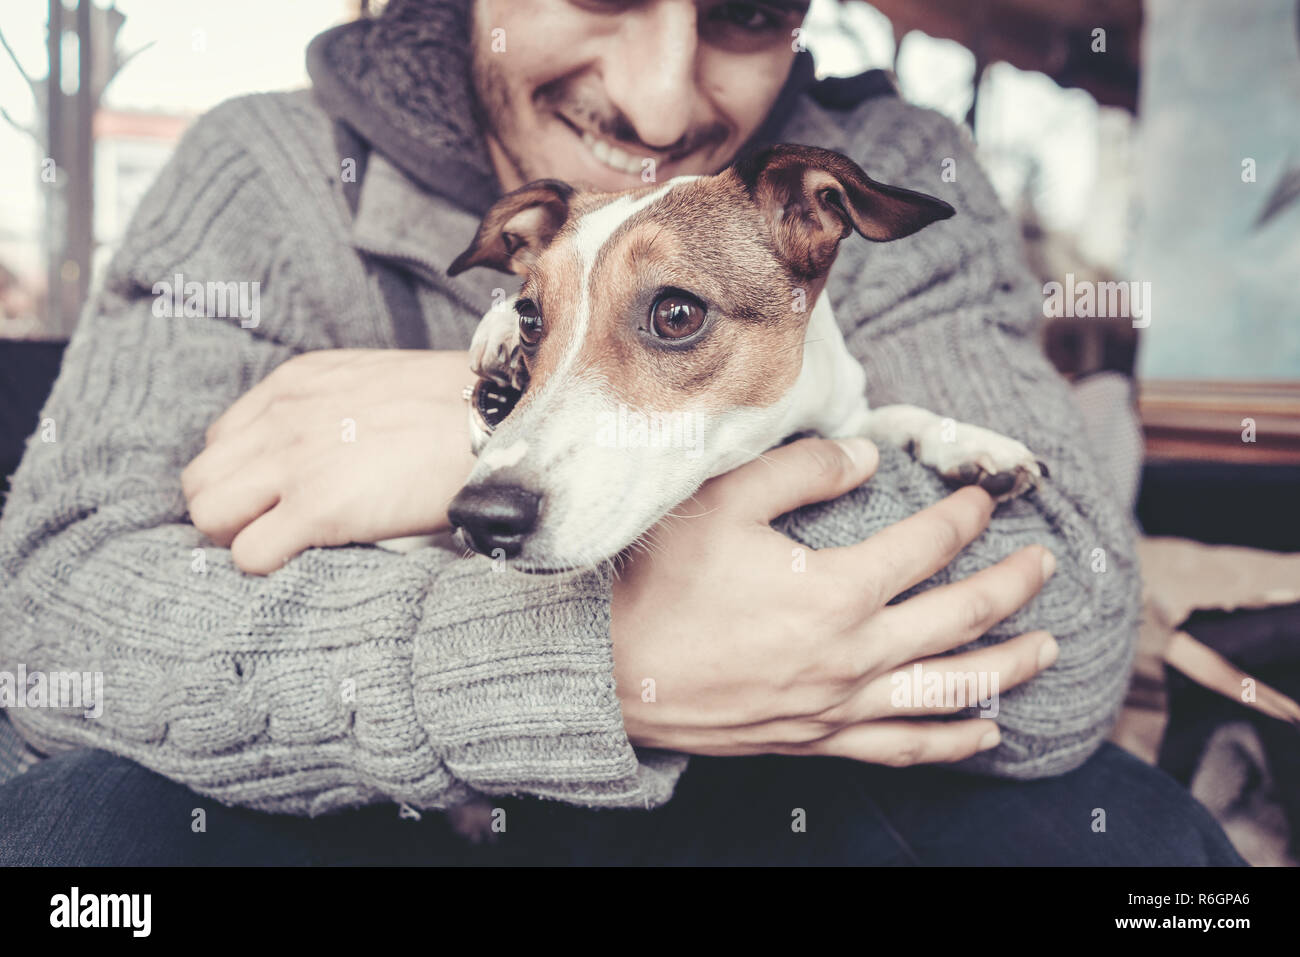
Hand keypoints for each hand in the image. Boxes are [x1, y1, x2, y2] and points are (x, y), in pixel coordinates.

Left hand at [182, 349, 477, 573]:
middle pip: (202, 480)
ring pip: (209, 516)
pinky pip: (248, 554)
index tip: (277, 498)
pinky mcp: (318, 508)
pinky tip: (308, 559)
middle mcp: (281, 417)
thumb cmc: (456, 408)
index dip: (246, 477)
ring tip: (288, 547)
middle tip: (273, 531)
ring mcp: (294, 462)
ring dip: (240, 538)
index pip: (223, 440)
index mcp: (295, 384)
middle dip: (230, 512)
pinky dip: (268, 565)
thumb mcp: (373, 384)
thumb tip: (330, 452)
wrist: (499, 418)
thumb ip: (332, 409)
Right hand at [611, 436, 1058, 765]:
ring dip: (1008, 668)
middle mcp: (854, 653)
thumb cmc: (661, 583)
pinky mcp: (818, 738)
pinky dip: (953, 740)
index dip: (962, 517)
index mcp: (837, 589)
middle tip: (1045, 565)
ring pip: (950, 689)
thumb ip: (802, 469)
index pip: (926, 545)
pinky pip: (904, 747)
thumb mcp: (724, 501)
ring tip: (1049, 649)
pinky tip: (986, 732)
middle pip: (961, 617)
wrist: (612, 673)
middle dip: (1013, 586)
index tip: (980, 499)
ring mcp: (840, 704)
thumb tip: (866, 456)